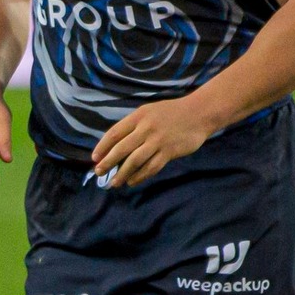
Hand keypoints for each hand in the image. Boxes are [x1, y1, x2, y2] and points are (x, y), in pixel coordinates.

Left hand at [91, 97, 215, 187]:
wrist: (199, 113)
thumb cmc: (170, 112)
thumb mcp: (148, 112)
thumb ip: (133, 126)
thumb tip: (114, 145)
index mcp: (138, 117)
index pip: (114, 133)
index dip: (103, 147)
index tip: (94, 158)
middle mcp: (146, 129)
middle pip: (122, 149)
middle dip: (108, 162)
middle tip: (98, 172)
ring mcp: (158, 141)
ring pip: (135, 161)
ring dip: (122, 173)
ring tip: (114, 182)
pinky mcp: (169, 152)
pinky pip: (151, 167)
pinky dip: (140, 176)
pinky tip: (132, 181)